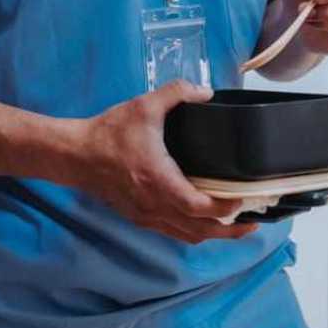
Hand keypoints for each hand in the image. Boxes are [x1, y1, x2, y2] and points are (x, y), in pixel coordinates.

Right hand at [71, 81, 257, 244]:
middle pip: (199, 231)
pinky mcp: (139, 217)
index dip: (225, 209)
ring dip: (213, 235)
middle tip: (252, 224)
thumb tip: (205, 92)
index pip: (199, 207)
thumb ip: (176, 93)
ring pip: (187, 236)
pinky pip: (172, 232)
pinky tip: (203, 223)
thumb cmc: (107, 133)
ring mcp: (146, 215)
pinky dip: (193, 232)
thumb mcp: (144, 106)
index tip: (244, 201)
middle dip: (229, 231)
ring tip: (235, 227)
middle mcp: (154, 204)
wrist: (75, 155)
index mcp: (159, 180)